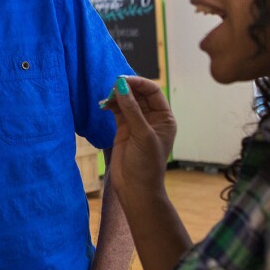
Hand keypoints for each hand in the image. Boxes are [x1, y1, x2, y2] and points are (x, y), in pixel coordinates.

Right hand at [103, 76, 176, 202]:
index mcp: (164, 118)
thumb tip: (121, 85)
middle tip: (112, 86)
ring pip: (127, 101)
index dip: (139, 83)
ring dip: (118, 96)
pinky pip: (118, 111)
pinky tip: (104, 104)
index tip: (122, 80)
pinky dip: (111, 105)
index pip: (153, 92)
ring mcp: (137, 123)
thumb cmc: (146, 164)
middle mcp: (152, 118)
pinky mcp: (124, 130)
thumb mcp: (142, 135)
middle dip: (127, 88)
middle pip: (139, 94)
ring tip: (107, 96)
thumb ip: (132, 109)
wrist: (135, 189)